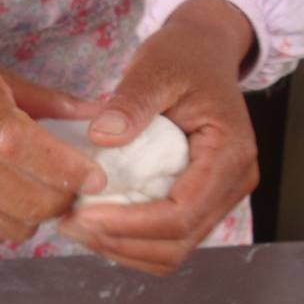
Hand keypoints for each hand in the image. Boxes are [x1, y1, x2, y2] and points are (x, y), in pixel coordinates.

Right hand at [0, 0, 103, 242]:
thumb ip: (48, 103)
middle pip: (25, 199)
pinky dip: (3, 222)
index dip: (66, 168)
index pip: (24, 146)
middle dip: (61, 200)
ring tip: (37, 193)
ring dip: (34, 215)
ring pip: (10, 225)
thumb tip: (104, 118)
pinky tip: (0, 198)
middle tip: (72, 190)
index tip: (96, 177)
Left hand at [59, 0, 259, 274]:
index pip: (181, 213)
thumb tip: (103, 136)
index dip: (130, 224)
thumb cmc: (184, 57)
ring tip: (77, 227)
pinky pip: (168, 238)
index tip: (82, 215)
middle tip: (70, 225)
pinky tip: (97, 222)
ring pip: (172, 251)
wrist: (204, 53)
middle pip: (177, 242)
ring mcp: (219, 198)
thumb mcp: (155, 67)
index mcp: (230, 155)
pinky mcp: (201, 202)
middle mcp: (233, 185)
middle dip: (121, 243)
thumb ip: (132, 102)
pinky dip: (131, 241)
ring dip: (123, 248)